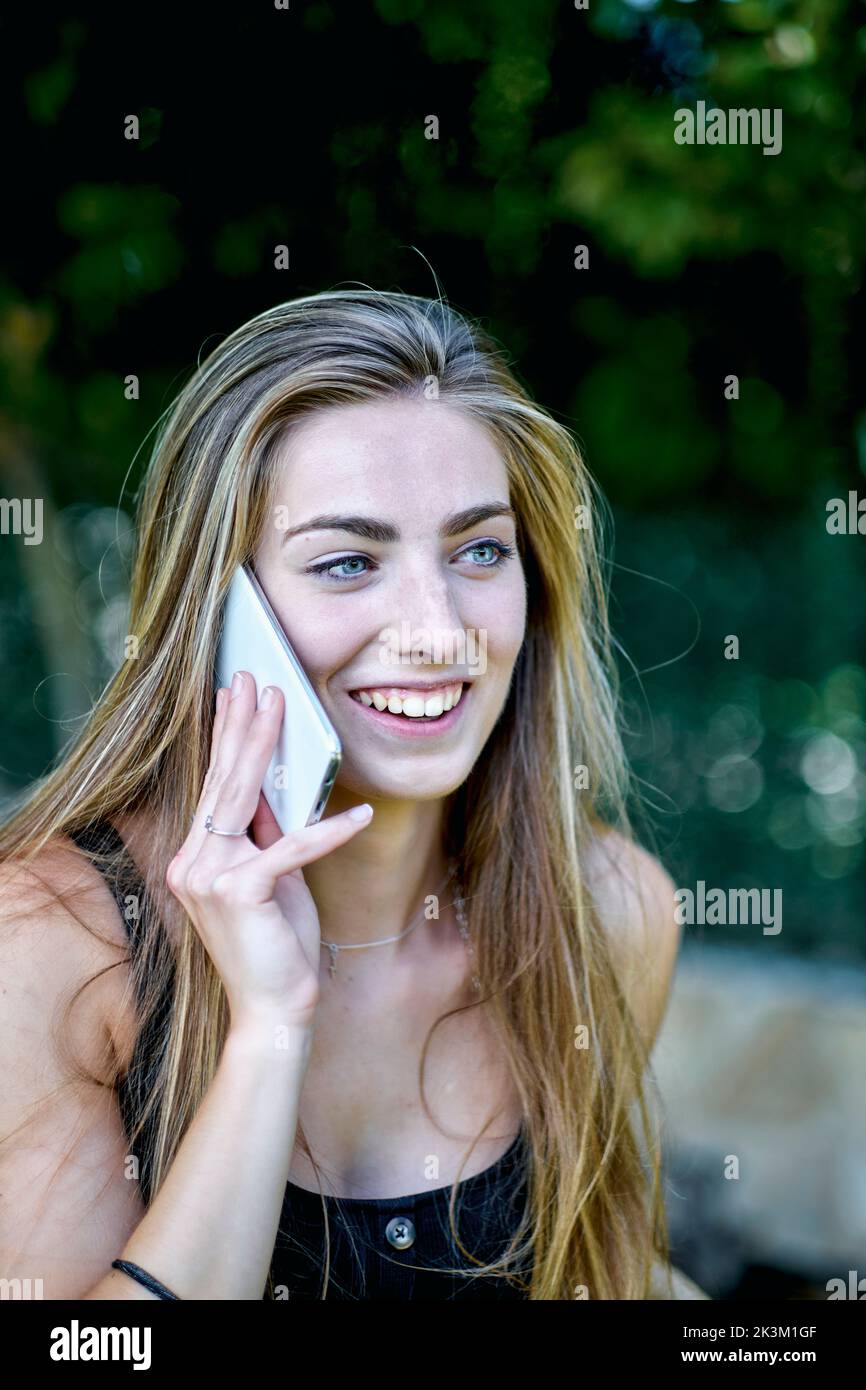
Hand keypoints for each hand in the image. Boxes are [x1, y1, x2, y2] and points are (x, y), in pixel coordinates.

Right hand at [166, 670, 372, 1034]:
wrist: (274, 1009)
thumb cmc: (277, 944)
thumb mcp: (272, 878)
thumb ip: (265, 834)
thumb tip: (273, 786)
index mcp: (195, 858)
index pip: (213, 786)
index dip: (225, 737)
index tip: (233, 694)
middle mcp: (191, 863)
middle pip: (221, 780)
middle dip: (239, 724)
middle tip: (252, 678)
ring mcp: (207, 877)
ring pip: (242, 798)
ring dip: (265, 746)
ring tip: (280, 705)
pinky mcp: (240, 892)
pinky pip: (291, 849)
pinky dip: (329, 832)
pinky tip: (359, 815)